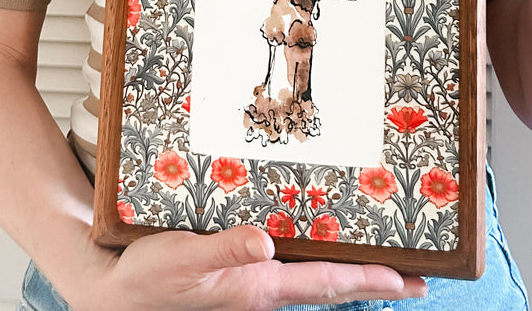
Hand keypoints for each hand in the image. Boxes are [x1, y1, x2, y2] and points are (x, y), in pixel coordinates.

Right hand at [80, 225, 426, 310]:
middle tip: (417, 276)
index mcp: (257, 288)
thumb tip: (266, 243)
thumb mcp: (182, 260)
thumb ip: (222, 251)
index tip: (411, 281)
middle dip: (375, 279)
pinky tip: (319, 243)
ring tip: (384, 259)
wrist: (114, 288)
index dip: (372, 281)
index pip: (328, 284)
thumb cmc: (147, 278)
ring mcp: (252, 281)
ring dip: (349, 268)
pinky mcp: (239, 271)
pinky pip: (290, 264)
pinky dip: (315, 256)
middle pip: (331, 283)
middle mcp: (263, 287)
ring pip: (313, 274)